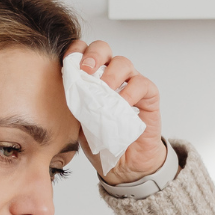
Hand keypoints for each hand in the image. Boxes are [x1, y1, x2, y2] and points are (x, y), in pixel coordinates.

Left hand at [64, 39, 166, 184]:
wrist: (122, 165)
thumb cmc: (101, 140)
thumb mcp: (79, 122)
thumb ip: (74, 103)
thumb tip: (65, 91)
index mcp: (91, 77)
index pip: (83, 52)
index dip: (76, 51)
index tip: (68, 63)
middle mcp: (111, 75)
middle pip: (103, 49)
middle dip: (93, 55)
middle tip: (86, 71)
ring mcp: (131, 83)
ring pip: (123, 63)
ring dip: (111, 74)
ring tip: (104, 91)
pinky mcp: (148, 96)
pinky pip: (141, 84)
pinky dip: (130, 91)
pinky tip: (121, 103)